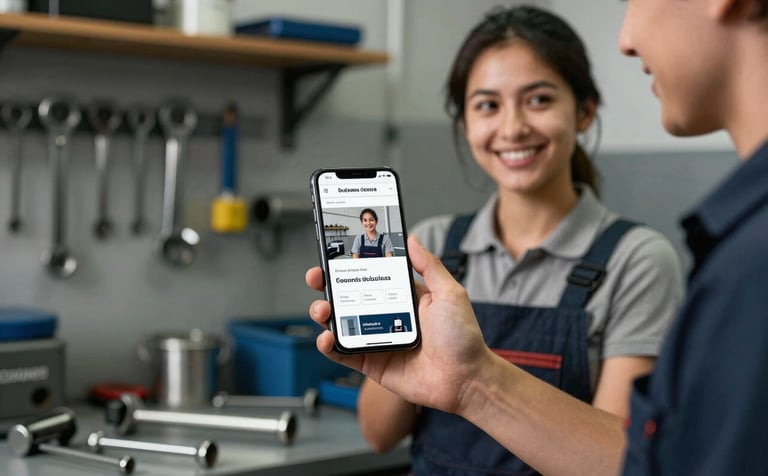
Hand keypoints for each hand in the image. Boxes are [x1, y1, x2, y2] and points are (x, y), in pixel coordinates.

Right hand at [306, 234, 491, 413]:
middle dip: (327, 286)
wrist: (466, 379)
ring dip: (324, 314)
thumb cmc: (463, 337)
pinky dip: (329, 346)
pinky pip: (343, 354)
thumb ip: (429, 265)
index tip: (334, 255)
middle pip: (348, 297)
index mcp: (404, 297)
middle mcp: (387, 316)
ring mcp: (377, 340)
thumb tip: (411, 239)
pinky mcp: (372, 364)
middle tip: (317, 277)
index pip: (370, 276)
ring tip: (322, 309)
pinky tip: (326, 338)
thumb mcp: (449, 293)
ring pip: (340, 324)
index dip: (351, 266)